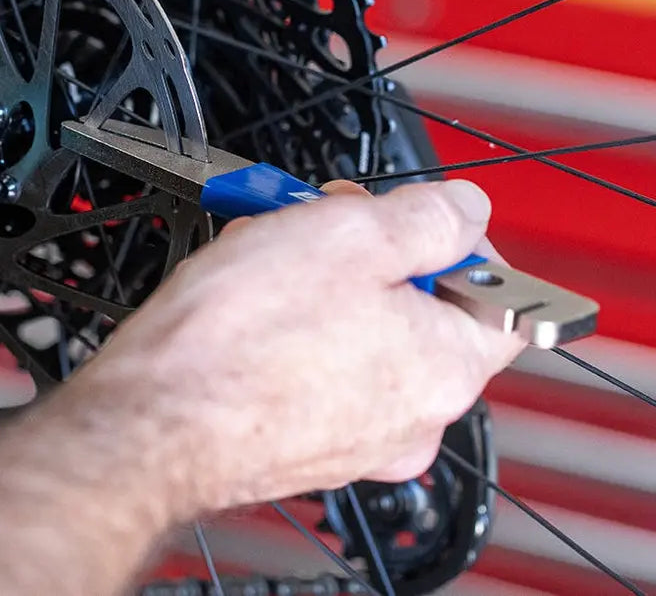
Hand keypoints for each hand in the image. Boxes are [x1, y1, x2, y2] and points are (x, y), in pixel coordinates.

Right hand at [67, 179, 524, 517]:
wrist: (151, 420)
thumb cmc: (239, 339)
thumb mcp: (350, 232)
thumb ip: (430, 214)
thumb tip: (465, 210)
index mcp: (448, 367)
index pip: (503, 296)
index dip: (459, 237)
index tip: (410, 214)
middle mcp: (415, 418)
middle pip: (424, 311)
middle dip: (374, 252)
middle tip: (323, 221)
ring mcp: (358, 439)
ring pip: (365, 336)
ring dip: (326, 284)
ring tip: (268, 254)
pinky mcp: (302, 445)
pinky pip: (320, 370)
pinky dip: (295, 330)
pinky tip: (249, 302)